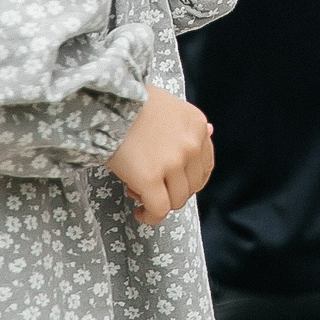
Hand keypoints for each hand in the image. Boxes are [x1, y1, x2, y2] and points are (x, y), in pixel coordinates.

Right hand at [106, 86, 213, 224]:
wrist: (108, 102)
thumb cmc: (134, 103)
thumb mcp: (171, 107)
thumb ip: (188, 125)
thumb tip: (210, 131)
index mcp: (197, 126)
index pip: (205, 166)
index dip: (189, 179)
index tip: (175, 183)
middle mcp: (191, 146)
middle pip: (191, 186)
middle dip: (172, 191)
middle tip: (153, 187)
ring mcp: (173, 163)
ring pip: (176, 200)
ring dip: (160, 202)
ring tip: (139, 192)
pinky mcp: (150, 179)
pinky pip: (158, 210)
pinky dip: (150, 217)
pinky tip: (140, 213)